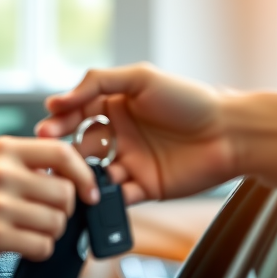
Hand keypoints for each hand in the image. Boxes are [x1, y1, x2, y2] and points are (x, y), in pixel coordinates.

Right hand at [0, 136, 98, 277]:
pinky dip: (39, 250)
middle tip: (46, 216)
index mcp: (6, 149)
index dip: (84, 175)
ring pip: (56, 223)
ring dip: (50, 233)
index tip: (89, 193)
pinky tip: (21, 244)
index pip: (62, 153)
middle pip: (65, 195)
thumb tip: (80, 179)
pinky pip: (42, 246)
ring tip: (28, 229)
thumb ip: (32, 164)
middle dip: (63, 211)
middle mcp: (1, 172)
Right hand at [36, 63, 239, 203]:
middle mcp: (122, 134)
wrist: (230, 133)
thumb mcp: (141, 77)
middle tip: (50, 157)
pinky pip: (117, 197)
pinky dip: (104, 200)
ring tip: (71, 178)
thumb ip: (98, 82)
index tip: (46, 129)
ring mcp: (132, 162)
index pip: (78, 113)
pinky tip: (95, 195)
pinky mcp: (145, 187)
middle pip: (81, 145)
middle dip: (63, 152)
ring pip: (95, 174)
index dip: (60, 121)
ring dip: (81, 177)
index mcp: (118, 105)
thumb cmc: (190, 100)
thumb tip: (58, 99)